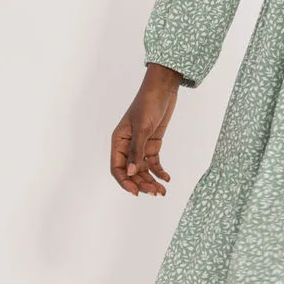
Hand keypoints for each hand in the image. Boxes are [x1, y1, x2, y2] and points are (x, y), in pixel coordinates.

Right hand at [110, 65, 180, 195]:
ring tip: (162, 191)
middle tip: (155, 192)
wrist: (163, 90)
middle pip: (132, 171)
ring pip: (143, 169)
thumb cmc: (148, 104)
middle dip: (142, 183)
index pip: (117, 168)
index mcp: (118, 141)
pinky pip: (153, 162)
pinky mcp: (152, 144)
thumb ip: (137, 151)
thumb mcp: (143, 128)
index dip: (125, 182)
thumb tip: (132, 172)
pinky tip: (166, 179)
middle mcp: (127, 146)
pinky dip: (159, 171)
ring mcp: (140, 145)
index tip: (137, 192)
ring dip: (151, 180)